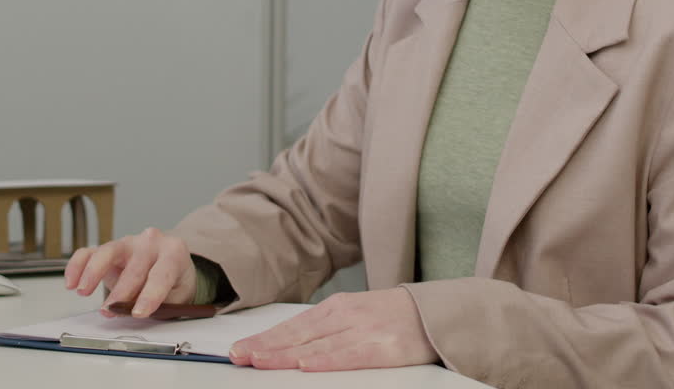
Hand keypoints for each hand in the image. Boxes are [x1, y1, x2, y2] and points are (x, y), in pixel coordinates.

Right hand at [62, 227, 196, 317]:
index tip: (139, 313)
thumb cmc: (173, 282)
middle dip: (121, 291)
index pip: (162, 273)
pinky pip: (89, 252)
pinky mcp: (109, 249)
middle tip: (110, 310)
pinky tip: (71, 281)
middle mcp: (150, 243)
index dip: (150, 294)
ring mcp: (128, 243)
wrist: (170, 265)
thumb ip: (157, 304)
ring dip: (93, 272)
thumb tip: (132, 314)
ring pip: (108, 251)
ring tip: (83, 291)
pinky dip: (78, 265)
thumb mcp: (175, 296)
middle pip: (134, 266)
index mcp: (173, 252)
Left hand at [228, 288, 438, 371]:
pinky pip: (350, 356)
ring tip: (259, 361)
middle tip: (238, 357)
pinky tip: (307, 365)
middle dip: (265, 347)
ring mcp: (364, 331)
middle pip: (298, 335)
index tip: (238, 350)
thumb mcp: (353, 314)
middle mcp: (346, 316)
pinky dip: (327, 361)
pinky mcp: (384, 348)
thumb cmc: (390, 316)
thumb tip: (286, 345)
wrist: (435, 311)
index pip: (292, 326)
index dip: (264, 339)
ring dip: (285, 355)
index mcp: (335, 307)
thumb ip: (324, 329)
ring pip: (317, 345)